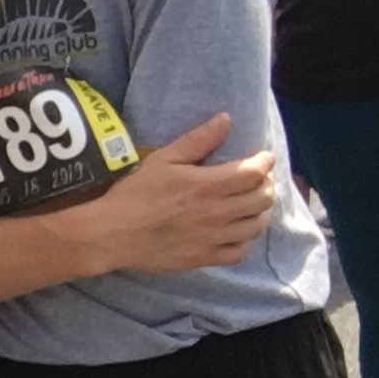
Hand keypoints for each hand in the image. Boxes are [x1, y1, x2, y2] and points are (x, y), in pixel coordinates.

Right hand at [83, 113, 276, 273]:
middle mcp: (216, 212)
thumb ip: (197, 140)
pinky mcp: (205, 258)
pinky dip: (244, 239)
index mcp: (207, 185)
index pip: (254, 173)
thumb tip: (226, 119)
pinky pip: (240, 251)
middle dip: (266, 185)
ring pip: (256, 226)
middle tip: (258, 181)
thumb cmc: (135, 194)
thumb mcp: (163, 160)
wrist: (111, 234)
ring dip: (260, 212)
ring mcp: (213, 238)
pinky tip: (235, 231)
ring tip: (251, 205)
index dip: (265, 162)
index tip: (263, 158)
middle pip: (262, 199)